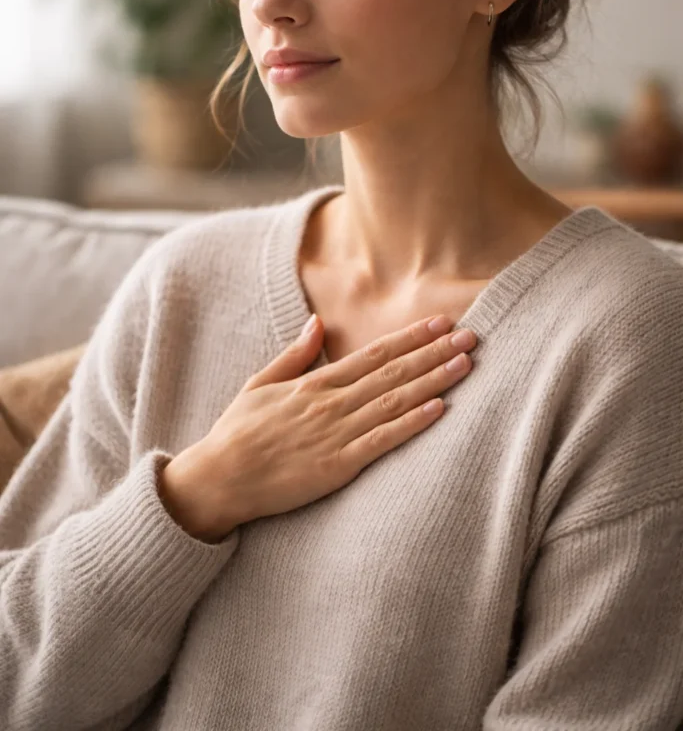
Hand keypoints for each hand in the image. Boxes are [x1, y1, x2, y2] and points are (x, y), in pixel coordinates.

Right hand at [159, 313, 476, 542]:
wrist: (219, 478)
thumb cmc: (237, 432)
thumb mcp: (260, 383)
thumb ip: (295, 354)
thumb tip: (318, 322)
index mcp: (315, 382)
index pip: (374, 353)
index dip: (411, 337)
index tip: (440, 322)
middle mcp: (331, 402)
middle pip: (393, 372)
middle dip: (434, 352)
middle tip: (471, 335)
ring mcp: (336, 433)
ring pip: (394, 401)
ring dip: (433, 381)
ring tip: (464, 364)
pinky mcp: (338, 465)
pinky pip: (382, 440)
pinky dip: (412, 423)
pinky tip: (440, 409)